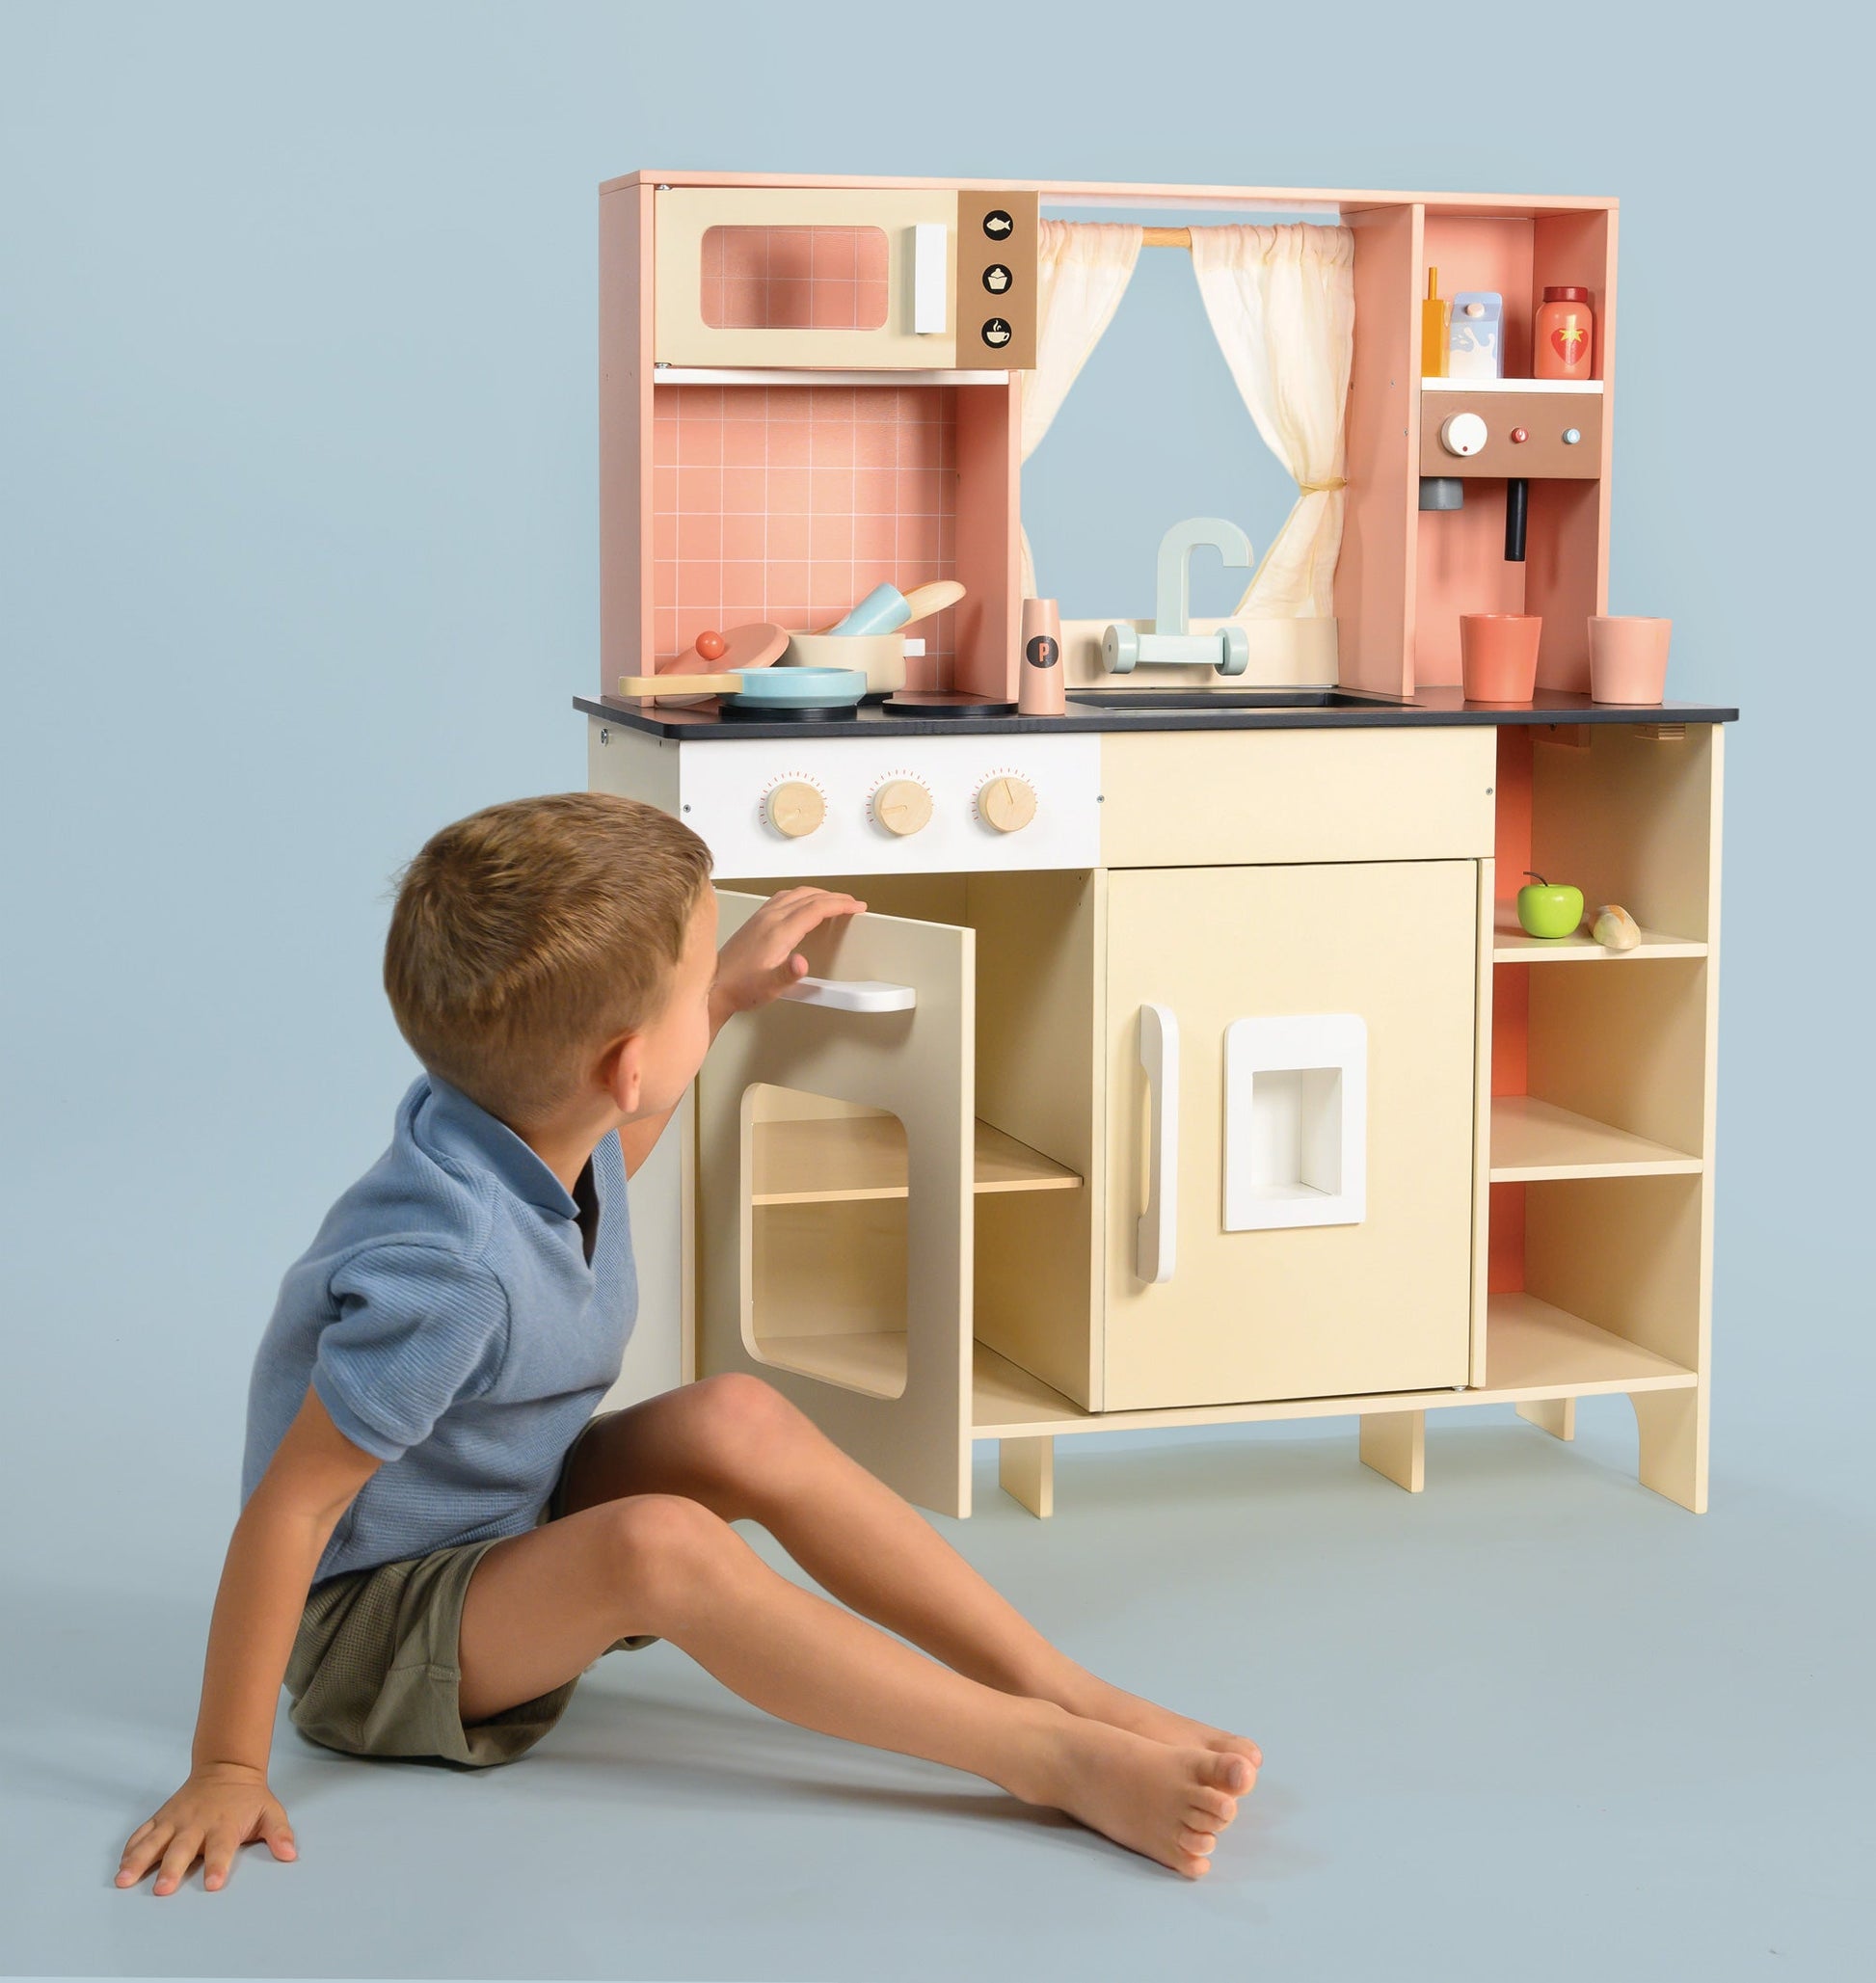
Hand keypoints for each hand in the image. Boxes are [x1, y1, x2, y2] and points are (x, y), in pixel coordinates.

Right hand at [116, 1763, 295, 1895]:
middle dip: (172, 1868)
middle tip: (163, 1889)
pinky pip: (143, 1833)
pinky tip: (121, 1865)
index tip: (214, 1884)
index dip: (219, 1865)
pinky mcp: (162, 1818)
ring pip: (154, 1841)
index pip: (222, 1848)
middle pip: (183, 1848)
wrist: (226, 1768)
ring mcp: (176, 1820)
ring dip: (139, 1860)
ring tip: (124, 1879)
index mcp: (224, 1825)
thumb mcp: (270, 1811)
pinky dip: (130, 1848)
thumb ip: (279, 1833)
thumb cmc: (248, 1798)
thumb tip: (290, 1853)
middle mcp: (197, 1823)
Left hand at [711, 886, 866, 1024]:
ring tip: (833, 900)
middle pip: (808, 896)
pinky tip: (802, 903)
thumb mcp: (770, 986)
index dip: (840, 905)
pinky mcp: (755, 921)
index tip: (857, 906)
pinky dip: (801, 896)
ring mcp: (761, 917)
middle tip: (852, 902)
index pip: (816, 908)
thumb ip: (788, 974)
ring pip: (796, 894)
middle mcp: (769, 919)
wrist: (714, 987)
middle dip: (835, 897)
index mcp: (778, 931)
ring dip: (818, 893)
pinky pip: (783, 897)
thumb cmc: (741, 987)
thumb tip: (802, 963)